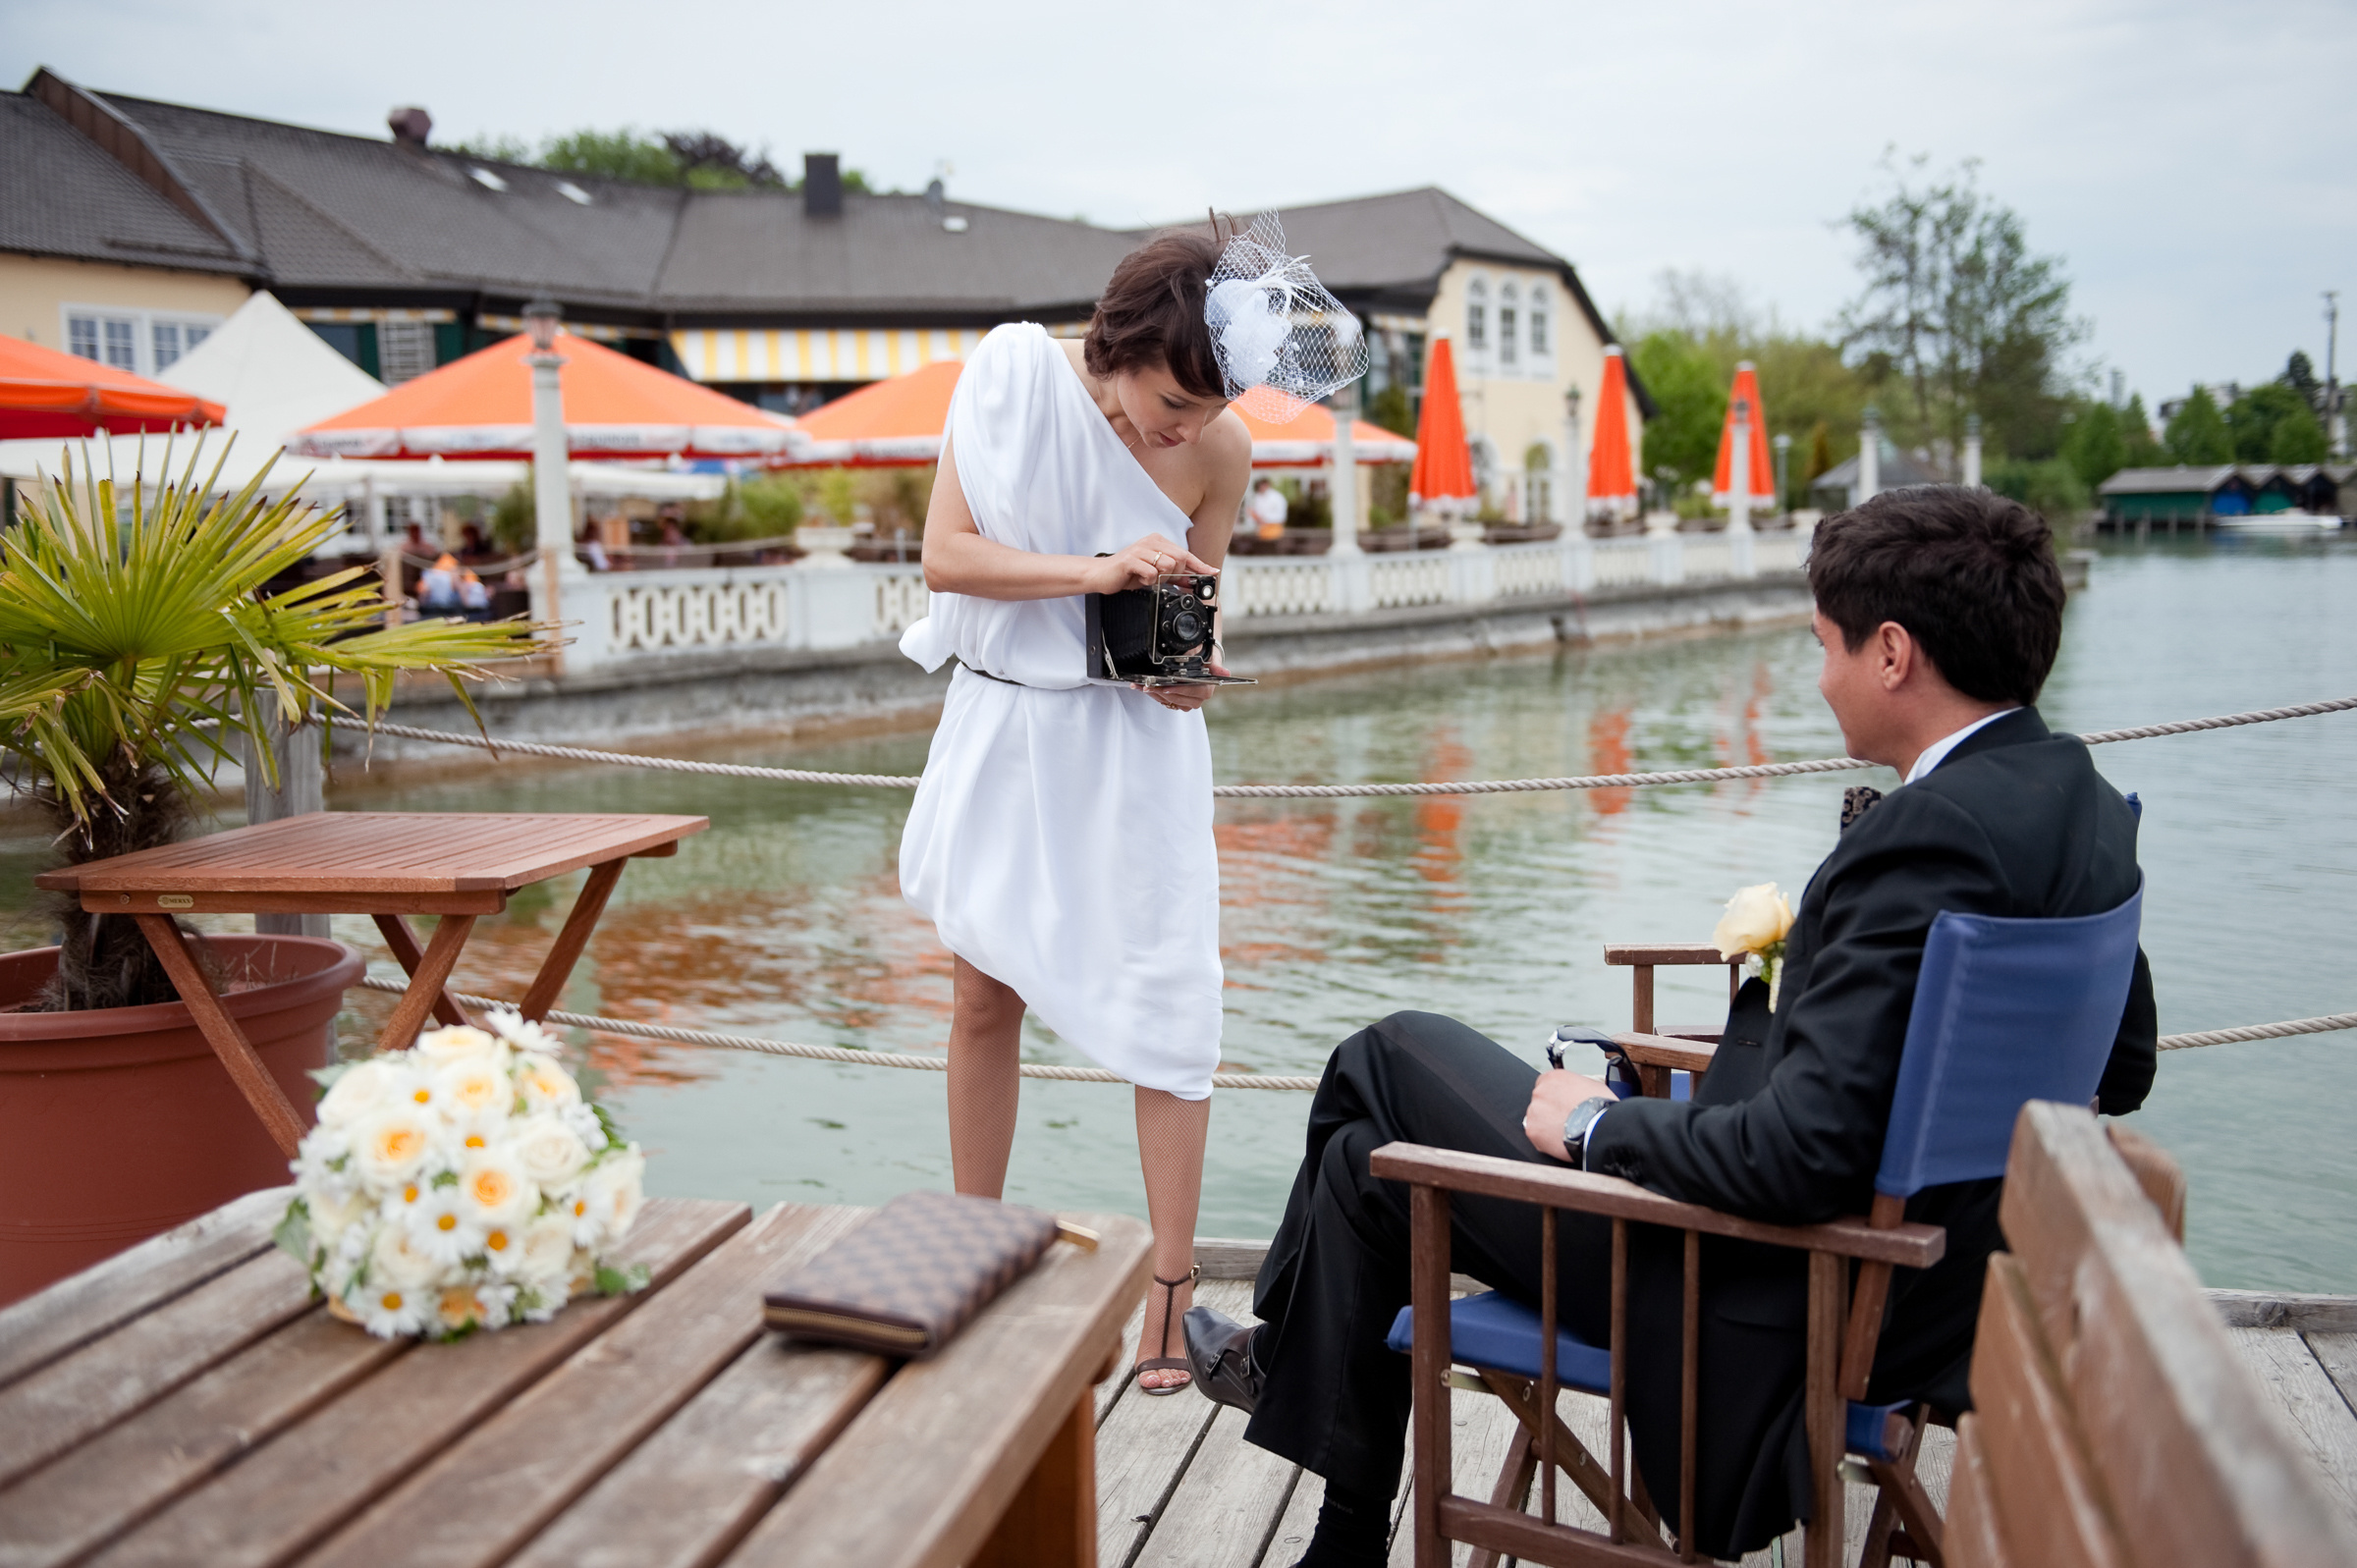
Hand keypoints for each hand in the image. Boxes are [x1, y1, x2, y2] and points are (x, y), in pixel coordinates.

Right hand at [1079, 533, 1216, 595]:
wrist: (1102, 575)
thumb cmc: (1128, 573)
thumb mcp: (1155, 573)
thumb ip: (1173, 574)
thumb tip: (1193, 579)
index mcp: (1158, 541)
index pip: (1185, 553)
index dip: (1200, 565)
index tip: (1213, 572)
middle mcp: (1151, 541)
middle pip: (1180, 558)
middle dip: (1176, 574)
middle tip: (1162, 579)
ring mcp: (1141, 549)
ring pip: (1167, 565)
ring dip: (1160, 578)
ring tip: (1147, 578)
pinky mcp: (1131, 560)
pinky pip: (1151, 573)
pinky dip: (1147, 581)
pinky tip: (1138, 579)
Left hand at [1149, 660, 1227, 712]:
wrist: (1203, 661)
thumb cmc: (1207, 659)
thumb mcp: (1213, 659)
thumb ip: (1216, 666)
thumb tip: (1225, 673)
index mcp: (1206, 689)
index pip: (1191, 692)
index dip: (1178, 691)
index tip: (1166, 688)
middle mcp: (1198, 698)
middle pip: (1177, 698)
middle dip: (1161, 692)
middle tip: (1148, 686)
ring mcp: (1188, 701)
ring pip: (1169, 701)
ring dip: (1154, 694)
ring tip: (1142, 686)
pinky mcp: (1179, 702)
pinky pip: (1165, 701)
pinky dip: (1154, 694)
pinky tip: (1144, 688)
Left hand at [1524, 1070, 1613, 1162]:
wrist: (1599, 1126)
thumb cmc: (1600, 1106)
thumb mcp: (1591, 1085)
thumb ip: (1575, 1086)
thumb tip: (1576, 1092)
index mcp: (1553, 1078)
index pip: (1545, 1084)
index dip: (1555, 1096)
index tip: (1561, 1104)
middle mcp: (1540, 1092)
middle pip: (1540, 1102)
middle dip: (1550, 1111)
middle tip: (1566, 1120)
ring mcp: (1534, 1111)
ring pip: (1537, 1119)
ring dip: (1548, 1125)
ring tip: (1565, 1132)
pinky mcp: (1532, 1130)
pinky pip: (1536, 1135)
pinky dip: (1546, 1140)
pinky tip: (1561, 1141)